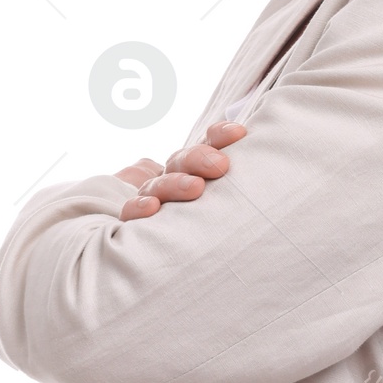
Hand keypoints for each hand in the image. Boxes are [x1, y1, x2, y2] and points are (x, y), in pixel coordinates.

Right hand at [115, 120, 245, 220]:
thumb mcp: (222, 197)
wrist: (155, 249)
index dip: (219, 136)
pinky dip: (139, 207)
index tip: (239, 133)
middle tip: (220, 165)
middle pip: (180, 161)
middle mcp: (171, 178)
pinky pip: (130, 211)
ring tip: (195, 188)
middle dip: (199, 159)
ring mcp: (150, 197)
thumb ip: (233, 180)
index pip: (206, 145)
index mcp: (194, 169)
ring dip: (176, 184)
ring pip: (158, 184)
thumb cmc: (204, 221)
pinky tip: (151, 207)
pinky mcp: (132, 219)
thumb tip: (252, 150)